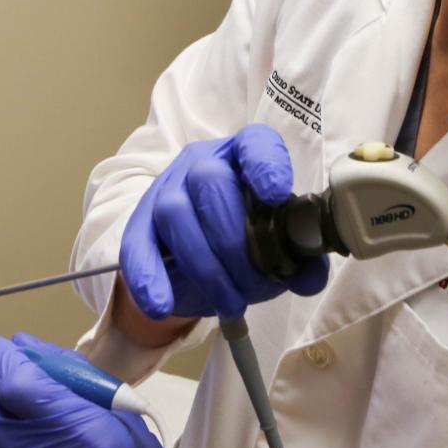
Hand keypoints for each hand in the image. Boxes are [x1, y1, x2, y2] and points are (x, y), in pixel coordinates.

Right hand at [120, 123, 328, 319]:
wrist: (197, 253)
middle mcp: (202, 163)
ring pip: (175, 212)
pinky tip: (161, 304)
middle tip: (257, 285)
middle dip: (236, 241)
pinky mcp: (140, 224)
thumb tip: (310, 276)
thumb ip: (300, 257)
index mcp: (243, 156)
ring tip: (230, 301)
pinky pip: (136, 245)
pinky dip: (147, 276)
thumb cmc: (247, 236)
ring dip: (205, 266)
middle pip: (210, 180)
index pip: (255, 143)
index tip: (276, 195)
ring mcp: (167, 190)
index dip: (266, 164)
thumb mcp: (277, 242)